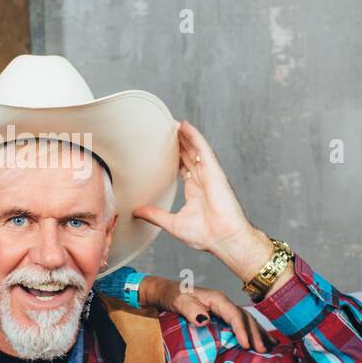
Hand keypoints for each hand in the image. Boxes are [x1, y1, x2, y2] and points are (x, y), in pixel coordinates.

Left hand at [134, 121, 272, 278]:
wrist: (224, 239)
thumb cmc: (206, 236)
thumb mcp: (173, 224)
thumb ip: (155, 215)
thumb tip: (137, 211)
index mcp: (195, 191)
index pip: (184, 168)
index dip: (175, 157)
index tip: (163, 149)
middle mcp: (203, 181)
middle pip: (190, 155)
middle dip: (180, 143)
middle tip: (167, 130)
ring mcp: (209, 175)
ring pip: (196, 149)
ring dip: (186, 136)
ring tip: (174, 123)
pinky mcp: (215, 172)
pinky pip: (204, 150)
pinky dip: (195, 137)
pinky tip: (186, 126)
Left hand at [139, 275, 267, 350]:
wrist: (167, 292)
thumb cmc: (172, 296)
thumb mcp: (177, 301)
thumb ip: (189, 309)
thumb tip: (205, 320)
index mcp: (216, 299)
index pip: (234, 314)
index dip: (241, 329)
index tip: (246, 345)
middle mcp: (224, 303)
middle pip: (245, 317)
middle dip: (255, 333)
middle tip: (262, 350)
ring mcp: (224, 310)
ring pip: (247, 321)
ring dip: (259, 333)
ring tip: (271, 347)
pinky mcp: (223, 317)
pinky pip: (241, 324)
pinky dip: (253, 332)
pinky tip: (263, 340)